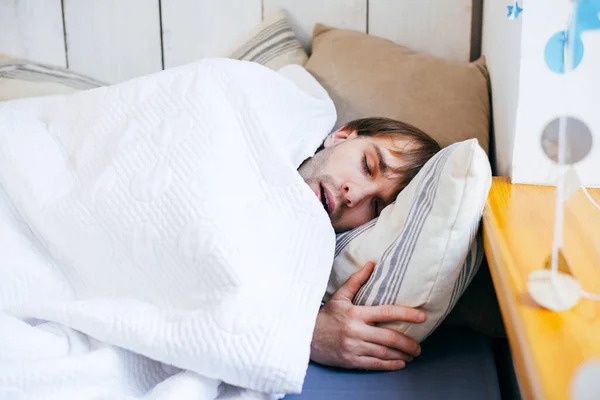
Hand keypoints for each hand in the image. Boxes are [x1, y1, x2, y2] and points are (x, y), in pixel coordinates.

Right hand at [310, 261, 425, 369]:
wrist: (306, 336)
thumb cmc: (325, 315)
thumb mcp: (339, 296)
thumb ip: (356, 281)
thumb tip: (371, 263)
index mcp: (355, 313)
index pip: (386, 312)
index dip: (407, 314)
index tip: (422, 316)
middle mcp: (356, 331)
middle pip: (389, 337)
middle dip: (408, 343)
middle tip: (419, 346)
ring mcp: (353, 347)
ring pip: (384, 353)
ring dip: (401, 355)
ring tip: (412, 354)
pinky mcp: (350, 360)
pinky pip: (374, 364)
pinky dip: (389, 365)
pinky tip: (399, 364)